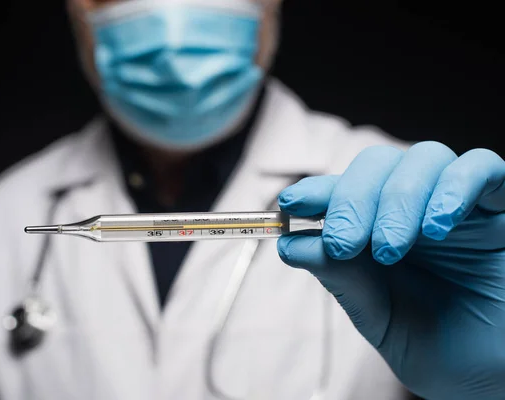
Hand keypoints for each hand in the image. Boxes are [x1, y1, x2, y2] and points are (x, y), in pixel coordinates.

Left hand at [277, 142, 504, 399]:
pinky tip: (436, 226)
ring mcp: (458, 205)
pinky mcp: (501, 208)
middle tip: (344, 242)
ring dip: (397, 197)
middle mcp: (416, 210)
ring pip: (423, 158)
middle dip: (352, 198)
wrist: (498, 378)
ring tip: (390, 248)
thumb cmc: (442, 350)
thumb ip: (342, 278)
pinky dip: (454, 187)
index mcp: (381, 231)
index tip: (291, 203)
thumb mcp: (379, 317)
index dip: (317, 190)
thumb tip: (290, 244)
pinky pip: (482, 167)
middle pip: (378, 164)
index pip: (345, 192)